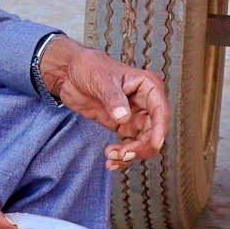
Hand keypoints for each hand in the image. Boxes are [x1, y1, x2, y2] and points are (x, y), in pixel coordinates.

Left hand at [39, 37, 168, 168]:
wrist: (69, 73)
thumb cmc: (88, 66)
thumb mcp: (101, 78)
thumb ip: (113, 98)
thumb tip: (125, 117)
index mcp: (147, 86)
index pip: (160, 111)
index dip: (160, 129)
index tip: (154, 144)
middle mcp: (145, 103)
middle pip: (154, 132)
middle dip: (141, 147)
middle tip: (122, 154)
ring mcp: (134, 116)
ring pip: (143, 143)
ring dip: (130, 154)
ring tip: (110, 156)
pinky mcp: (122, 126)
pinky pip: (128, 146)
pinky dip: (122, 157)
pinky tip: (110, 161)